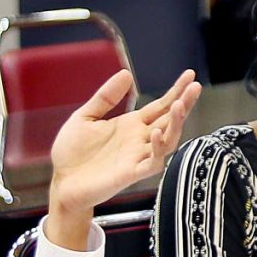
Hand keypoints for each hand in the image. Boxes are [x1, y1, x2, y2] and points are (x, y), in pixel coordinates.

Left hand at [45, 69, 201, 249]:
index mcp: (130, 125)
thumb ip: (106, 97)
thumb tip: (126, 73)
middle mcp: (139, 140)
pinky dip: (158, 149)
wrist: (61, 182)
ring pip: (168, 140)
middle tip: (195, 86)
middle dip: (184, 103)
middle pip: (169, 120)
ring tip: (179, 105)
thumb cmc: (72, 153)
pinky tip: (156, 133)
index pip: (160, 106)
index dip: (175, 91)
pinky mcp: (131, 173)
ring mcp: (137, 156)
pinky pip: (152, 162)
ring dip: (175, 123)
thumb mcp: (85, 117)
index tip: (189, 75)